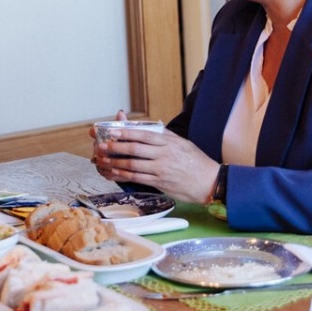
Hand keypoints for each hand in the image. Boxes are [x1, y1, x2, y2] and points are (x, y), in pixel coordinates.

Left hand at [91, 121, 217, 203]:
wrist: (209, 182)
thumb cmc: (196, 161)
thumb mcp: (182, 143)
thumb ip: (165, 136)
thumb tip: (149, 128)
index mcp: (169, 142)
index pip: (144, 134)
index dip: (126, 132)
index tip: (112, 131)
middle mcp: (164, 154)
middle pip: (135, 149)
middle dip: (115, 147)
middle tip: (101, 145)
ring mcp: (161, 169)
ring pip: (133, 165)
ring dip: (115, 162)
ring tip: (103, 160)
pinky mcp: (160, 182)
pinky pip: (137, 178)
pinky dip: (124, 175)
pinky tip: (115, 172)